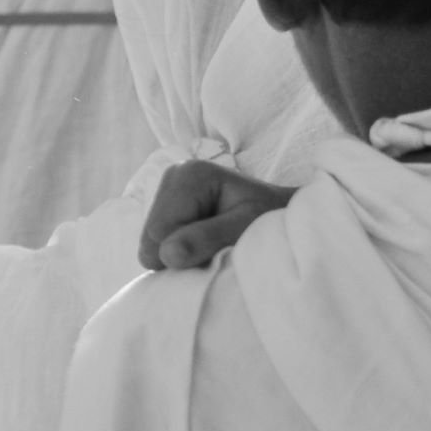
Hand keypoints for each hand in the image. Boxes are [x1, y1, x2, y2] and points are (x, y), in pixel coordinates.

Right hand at [139, 159, 295, 270]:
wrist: (279, 213)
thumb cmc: (270, 219)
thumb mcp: (247, 228)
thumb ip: (208, 238)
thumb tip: (168, 255)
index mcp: (189, 174)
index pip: (161, 231)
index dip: (187, 251)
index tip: (222, 245)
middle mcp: (172, 176)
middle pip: (151, 238)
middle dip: (182, 254)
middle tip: (219, 247)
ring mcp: (167, 192)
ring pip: (151, 246)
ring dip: (181, 255)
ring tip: (214, 245)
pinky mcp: (167, 208)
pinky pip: (156, 246)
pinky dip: (179, 253)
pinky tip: (203, 245)